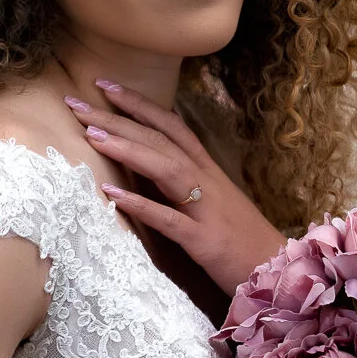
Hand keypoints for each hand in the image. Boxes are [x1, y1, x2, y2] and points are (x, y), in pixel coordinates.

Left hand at [64, 79, 286, 294]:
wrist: (280, 272)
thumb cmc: (242, 241)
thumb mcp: (213, 203)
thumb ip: (185, 184)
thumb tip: (148, 169)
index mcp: (208, 171)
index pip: (171, 126)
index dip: (139, 104)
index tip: (104, 85)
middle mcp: (207, 182)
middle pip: (160, 139)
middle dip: (118, 118)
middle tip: (76, 102)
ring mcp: (206, 210)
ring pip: (165, 168)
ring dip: (127, 148)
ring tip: (91, 134)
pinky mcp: (204, 241)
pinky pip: (169, 220)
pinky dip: (141, 204)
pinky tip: (112, 193)